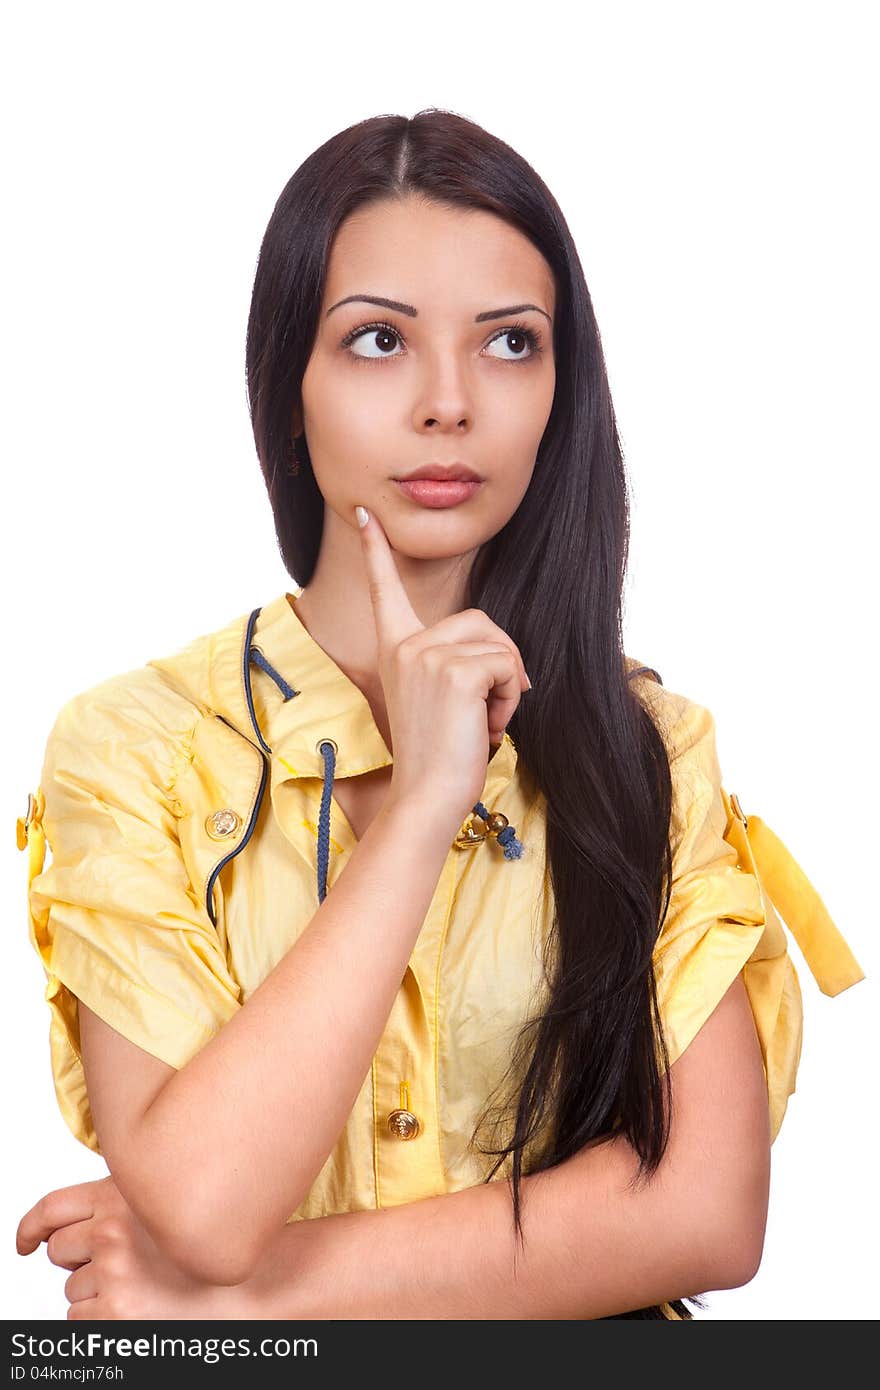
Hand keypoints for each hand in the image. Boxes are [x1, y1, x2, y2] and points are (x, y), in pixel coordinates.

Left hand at [16, 1175, 246, 1320]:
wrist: (247, 1286)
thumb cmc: (205, 1248)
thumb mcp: (164, 1206)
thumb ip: (119, 1205)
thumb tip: (67, 1230)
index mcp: (123, 1194)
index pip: (53, 1208)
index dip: (31, 1228)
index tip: (25, 1242)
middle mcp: (114, 1227)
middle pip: (58, 1252)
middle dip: (79, 1264)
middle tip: (121, 1268)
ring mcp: (112, 1271)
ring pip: (71, 1292)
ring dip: (95, 1295)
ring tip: (142, 1289)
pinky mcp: (114, 1311)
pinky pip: (79, 1322)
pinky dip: (99, 1322)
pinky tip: (136, 1310)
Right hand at [356, 503, 529, 822]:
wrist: (427, 797)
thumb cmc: (439, 758)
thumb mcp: (441, 702)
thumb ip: (456, 667)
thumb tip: (511, 663)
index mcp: (395, 649)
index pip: (385, 589)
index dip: (376, 551)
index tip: (365, 514)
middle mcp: (405, 645)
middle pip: (481, 622)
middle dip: (502, 663)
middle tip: (489, 710)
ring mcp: (426, 654)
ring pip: (499, 646)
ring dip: (508, 687)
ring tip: (484, 723)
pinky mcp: (454, 669)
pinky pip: (506, 666)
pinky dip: (510, 699)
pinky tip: (488, 728)